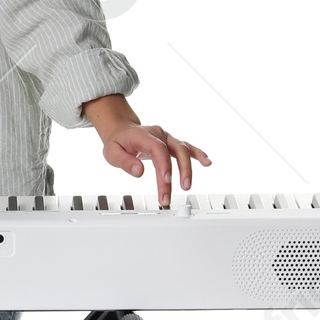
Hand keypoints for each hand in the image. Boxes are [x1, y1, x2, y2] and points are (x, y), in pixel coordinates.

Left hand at [81, 95, 209, 205]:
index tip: (166, 180)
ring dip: (188, 168)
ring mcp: (167, 139)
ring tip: (188, 185)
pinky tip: (207, 163)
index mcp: (144, 136)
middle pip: (176, 150)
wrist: (121, 131)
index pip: (159, 148)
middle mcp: (159, 135)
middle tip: (181, 188)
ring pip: (183, 150)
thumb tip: (138, 172)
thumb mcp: (112, 153)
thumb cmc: (118, 142)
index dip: (165, 164)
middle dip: (181, 170)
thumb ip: (125, 162)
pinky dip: (198, 155)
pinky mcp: (172, 144)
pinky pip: (187, 148)